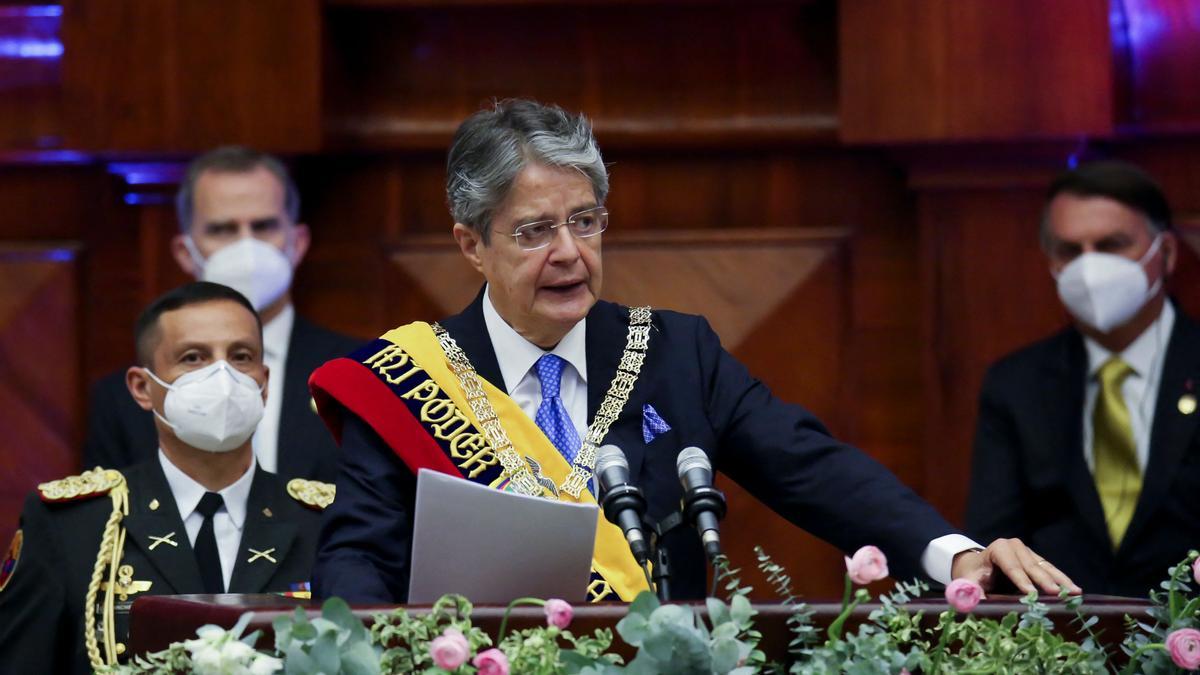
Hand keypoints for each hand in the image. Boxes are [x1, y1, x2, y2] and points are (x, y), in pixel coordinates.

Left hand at [951, 538, 1081, 595]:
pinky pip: (1051, 570)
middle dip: (1045, 580)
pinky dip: (1062, 581)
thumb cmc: (973, 575)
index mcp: (998, 549)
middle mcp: (1015, 546)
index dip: (1021, 580)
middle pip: (1031, 566)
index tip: (1031, 593)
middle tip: (1058, 594)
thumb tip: (977, 603)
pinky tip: (1075, 591)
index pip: (1011, 566)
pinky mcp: (1037, 560)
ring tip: (1075, 593)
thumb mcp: (969, 582)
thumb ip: (972, 591)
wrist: (977, 566)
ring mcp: (1028, 552)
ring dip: (1061, 581)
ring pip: (1046, 567)